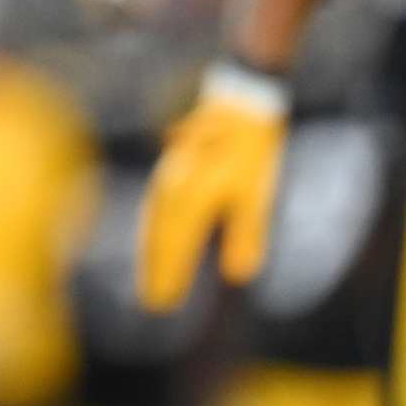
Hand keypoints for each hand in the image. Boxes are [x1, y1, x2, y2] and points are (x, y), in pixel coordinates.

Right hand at [136, 67, 288, 311]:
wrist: (238, 101)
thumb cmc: (250, 147)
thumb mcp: (256, 191)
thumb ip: (246, 232)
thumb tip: (239, 275)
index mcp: (192, 196)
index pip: (174, 245)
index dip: (167, 274)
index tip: (161, 304)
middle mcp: (173, 188)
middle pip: (159, 235)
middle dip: (155, 268)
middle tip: (153, 299)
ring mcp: (170, 176)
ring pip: (154, 220)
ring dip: (151, 249)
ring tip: (149, 274)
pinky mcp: (173, 169)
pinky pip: (156, 205)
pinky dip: (153, 226)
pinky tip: (154, 235)